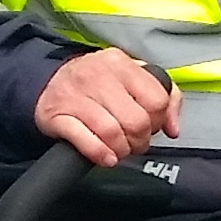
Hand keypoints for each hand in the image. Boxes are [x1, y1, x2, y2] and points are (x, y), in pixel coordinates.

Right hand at [33, 48, 174, 166]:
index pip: (156, 100)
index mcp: (120, 63)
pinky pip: (86, 141)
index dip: (157, 121)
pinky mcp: (56, 115)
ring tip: (119, 150)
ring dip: (121, 150)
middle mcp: (97, 75)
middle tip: (134, 143)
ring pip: (112, 132)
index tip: (149, 126)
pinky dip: (100, 154)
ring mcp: (74, 95)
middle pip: (136, 120)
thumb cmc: (94, 84)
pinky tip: (106, 157)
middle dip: (140, 140)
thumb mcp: (130, 78)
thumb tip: (173, 127)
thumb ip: (162, 96)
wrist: (46, 83)